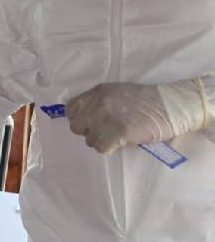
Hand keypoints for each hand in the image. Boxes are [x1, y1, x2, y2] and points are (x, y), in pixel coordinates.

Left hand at [66, 80, 207, 155]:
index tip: (90, 124)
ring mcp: (107, 117)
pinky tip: (121, 142)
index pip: (70, 109)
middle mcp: (98, 103)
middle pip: (77, 127)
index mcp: (97, 92)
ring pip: (89, 140)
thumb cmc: (146, 102)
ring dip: (102, 142)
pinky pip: (101, 148)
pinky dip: (110, 149)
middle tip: (106, 132)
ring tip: (117, 136)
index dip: (79, 120)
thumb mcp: (117, 93)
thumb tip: (84, 118)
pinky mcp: (118, 131)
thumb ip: (98, 102)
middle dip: (89, 132)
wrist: (171, 106)